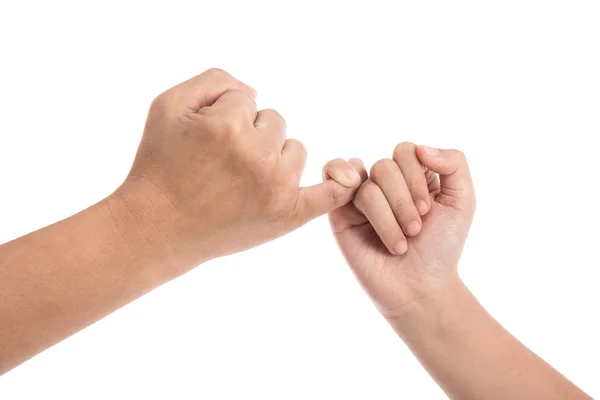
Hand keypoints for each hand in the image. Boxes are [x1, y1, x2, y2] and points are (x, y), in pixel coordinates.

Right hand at [111, 68, 362, 271]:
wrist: (157, 228)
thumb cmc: (157, 165)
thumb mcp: (166, 105)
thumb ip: (213, 80)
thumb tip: (254, 91)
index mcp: (228, 126)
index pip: (245, 102)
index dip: (221, 117)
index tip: (201, 144)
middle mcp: (258, 155)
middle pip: (275, 122)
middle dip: (250, 135)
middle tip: (221, 164)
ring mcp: (277, 187)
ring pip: (295, 150)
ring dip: (274, 157)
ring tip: (241, 181)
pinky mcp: (288, 215)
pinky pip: (331, 194)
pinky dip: (343, 184)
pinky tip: (350, 176)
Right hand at [327, 142, 475, 318]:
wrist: (419, 287)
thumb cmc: (442, 247)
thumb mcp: (463, 201)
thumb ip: (454, 163)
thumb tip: (420, 147)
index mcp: (412, 174)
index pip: (406, 151)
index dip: (416, 177)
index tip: (428, 210)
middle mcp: (385, 183)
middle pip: (385, 166)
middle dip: (403, 201)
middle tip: (415, 229)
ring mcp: (360, 197)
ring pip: (365, 182)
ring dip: (387, 216)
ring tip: (400, 243)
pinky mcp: (340, 214)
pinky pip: (338, 187)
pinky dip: (343, 186)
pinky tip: (360, 212)